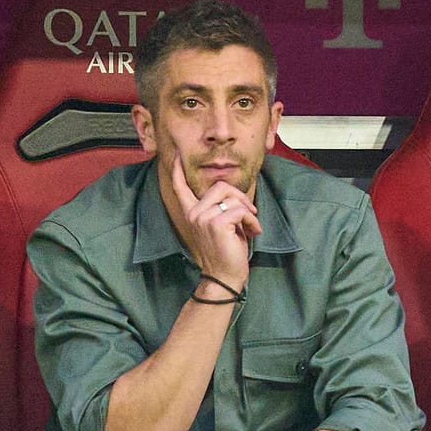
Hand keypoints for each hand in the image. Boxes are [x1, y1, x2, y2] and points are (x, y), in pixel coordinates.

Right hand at [170, 155, 260, 288]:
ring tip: (251, 226)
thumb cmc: (226, 252)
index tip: (176, 154)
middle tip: (250, 212)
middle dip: (241, 196)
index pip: (180, 187)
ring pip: (233, 198)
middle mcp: (194, 213)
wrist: (224, 276)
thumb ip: (221, 209)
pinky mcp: (216, 223)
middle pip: (220, 186)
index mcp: (191, 213)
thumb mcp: (221, 226)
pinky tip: (253, 232)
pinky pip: (241, 210)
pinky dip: (252, 220)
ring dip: (249, 212)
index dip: (177, 170)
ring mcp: (203, 217)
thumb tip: (236, 196)